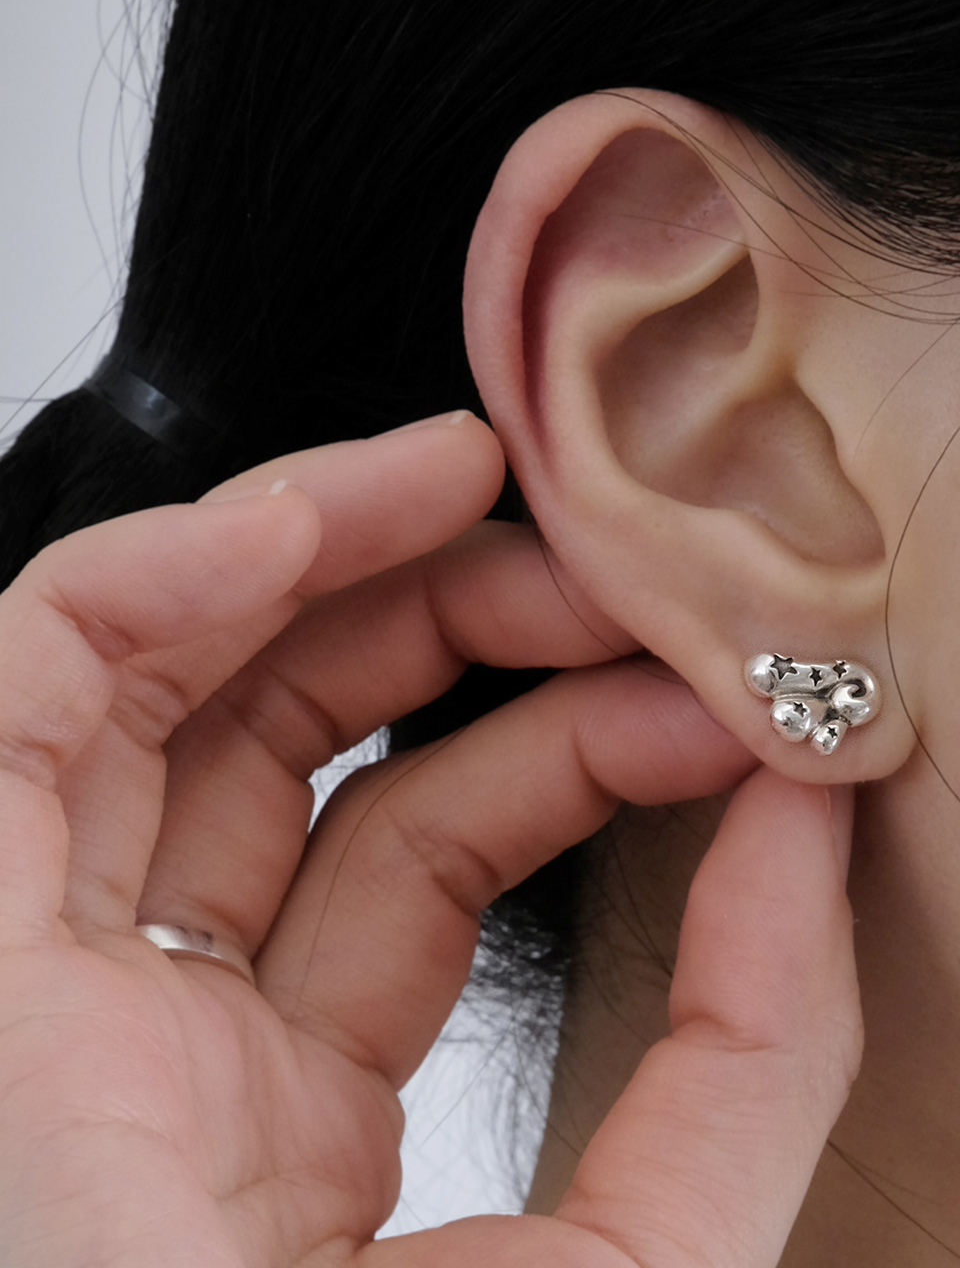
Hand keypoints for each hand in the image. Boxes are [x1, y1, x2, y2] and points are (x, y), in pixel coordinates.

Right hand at [0, 411, 859, 1266]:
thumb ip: (744, 1056)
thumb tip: (813, 820)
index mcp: (284, 1116)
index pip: (421, 857)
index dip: (564, 748)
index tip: (707, 684)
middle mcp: (157, 1026)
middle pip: (293, 753)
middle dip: (445, 624)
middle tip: (595, 558)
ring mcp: (48, 968)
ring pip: (167, 694)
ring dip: (315, 559)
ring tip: (469, 473)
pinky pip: (39, 686)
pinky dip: (163, 580)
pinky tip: (310, 514)